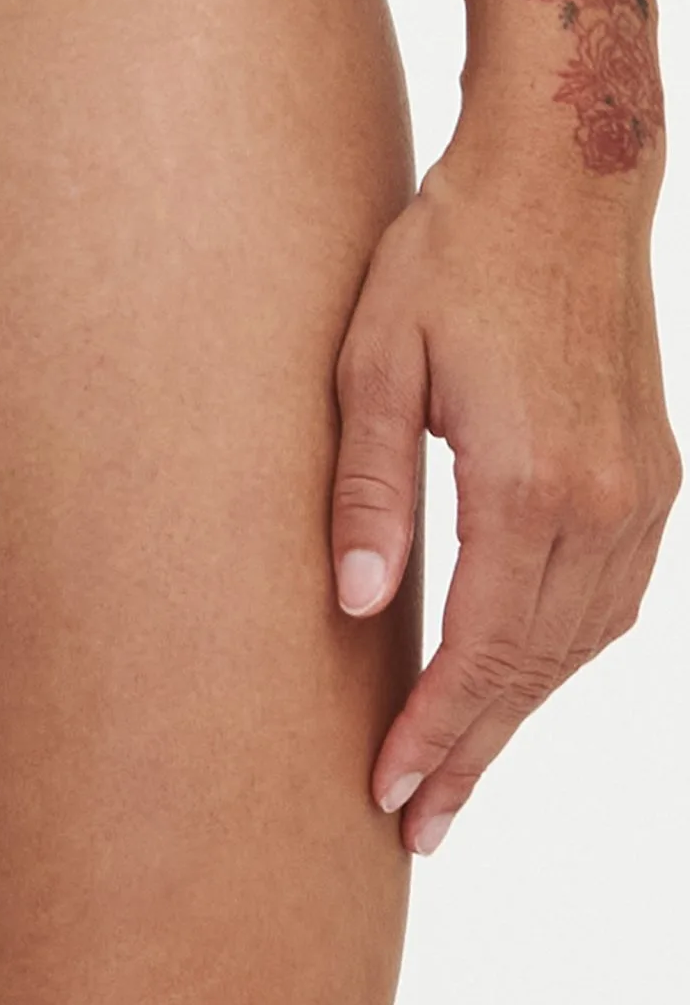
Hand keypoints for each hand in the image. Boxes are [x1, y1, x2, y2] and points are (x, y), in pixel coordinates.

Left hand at [328, 138, 678, 854]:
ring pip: (583, 641)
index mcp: (529, 484)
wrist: (561, 182)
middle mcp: (603, 502)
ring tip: (460, 764)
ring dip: (521, 707)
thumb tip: (352, 605)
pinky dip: (564, 649)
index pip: (480, 650)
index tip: (390, 793)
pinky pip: (615, 594)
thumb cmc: (450, 256)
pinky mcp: (652, 471)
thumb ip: (366, 489)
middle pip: (536, 665)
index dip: (435, 731)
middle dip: (474, 750)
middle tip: (419, 823)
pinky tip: (521, 673)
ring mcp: (640, 489)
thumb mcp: (374, 361)